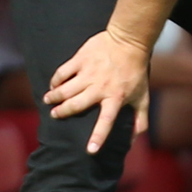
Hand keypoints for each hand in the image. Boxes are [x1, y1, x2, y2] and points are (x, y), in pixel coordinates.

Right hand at [43, 27, 151, 153]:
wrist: (129, 41)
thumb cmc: (136, 72)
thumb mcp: (143, 97)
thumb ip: (140, 121)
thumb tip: (132, 142)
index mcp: (116, 98)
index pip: (106, 122)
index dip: (98, 137)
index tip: (90, 151)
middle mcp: (100, 87)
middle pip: (76, 105)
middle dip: (63, 112)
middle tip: (55, 115)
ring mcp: (89, 72)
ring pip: (65, 89)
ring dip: (54, 97)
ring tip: (48, 101)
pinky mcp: (81, 59)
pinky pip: (62, 72)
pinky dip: (56, 80)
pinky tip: (53, 84)